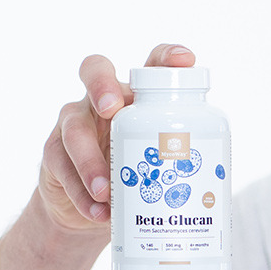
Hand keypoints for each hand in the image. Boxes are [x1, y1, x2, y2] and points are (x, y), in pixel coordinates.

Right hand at [35, 43, 195, 232]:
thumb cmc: (136, 179)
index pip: (151, 64)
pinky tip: (98, 212)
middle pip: (95, 71)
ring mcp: (74, 123)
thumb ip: (178, 164)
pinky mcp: (53, 153)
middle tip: (112, 109)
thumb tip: (216, 183)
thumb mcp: (159, 167)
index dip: (166, 56)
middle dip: (103, 86)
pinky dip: (81, 193)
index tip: (185, 59)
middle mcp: (103, 101)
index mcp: (136, 97)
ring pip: (74, 128)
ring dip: (90, 161)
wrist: (91, 212)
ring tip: (106, 192)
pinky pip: (60, 166)